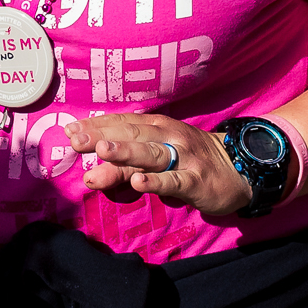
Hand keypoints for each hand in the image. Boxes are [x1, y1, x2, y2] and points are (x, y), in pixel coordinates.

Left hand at [66, 113, 250, 216]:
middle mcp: (169, 137)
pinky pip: (174, 180)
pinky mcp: (196, 181)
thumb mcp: (160, 154)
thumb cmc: (192, 159)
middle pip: (132, 135)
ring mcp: (183, 158)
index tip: (69, 130)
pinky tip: (139, 183)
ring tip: (102, 151)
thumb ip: (127, 162)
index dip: (96, 126)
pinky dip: (156, 181)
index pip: (122, 123)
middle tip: (75, 140)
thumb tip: (92, 168)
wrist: (238, 168)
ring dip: (126, 152)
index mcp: (158, 127)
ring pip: (151, 153)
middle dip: (101, 136)